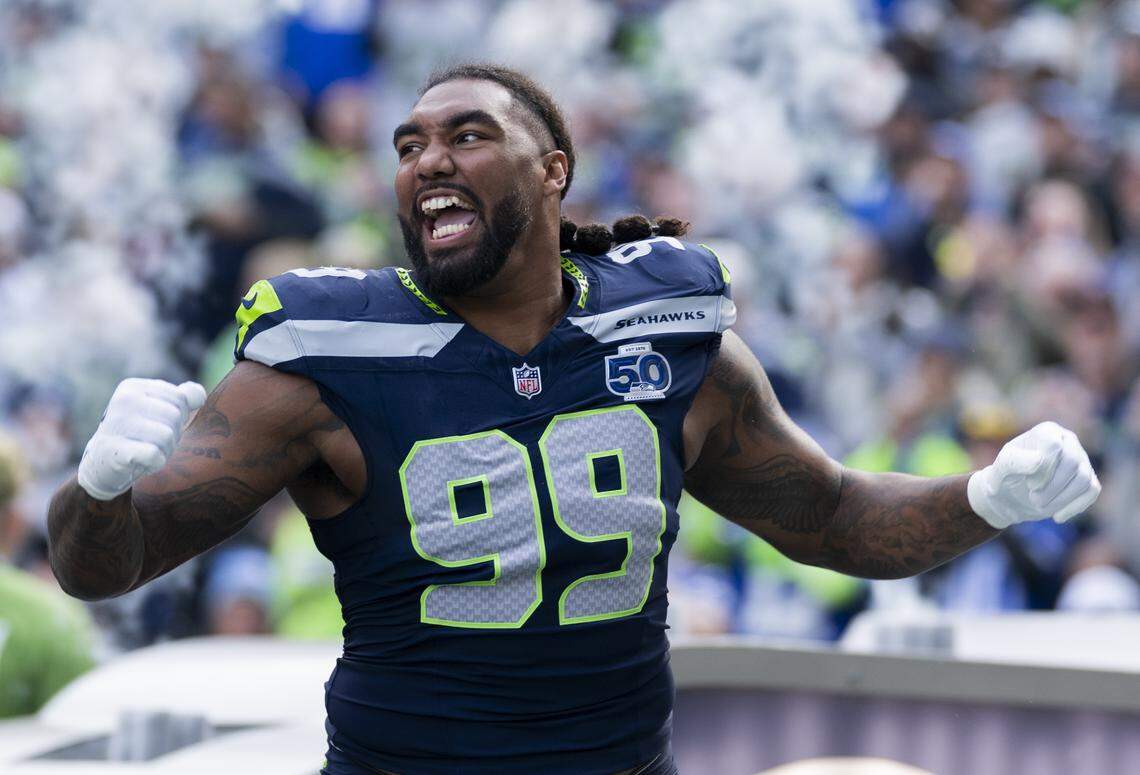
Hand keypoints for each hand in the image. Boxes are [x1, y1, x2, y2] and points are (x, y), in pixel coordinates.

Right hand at [77, 379, 206, 500]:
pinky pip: (154, 455)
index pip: (180, 398)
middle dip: (173, 435)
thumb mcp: (158, 411)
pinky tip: (142, 462)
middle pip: (175, 416)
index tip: (158, 425)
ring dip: (165, 450)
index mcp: (133, 387)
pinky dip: (155, 463)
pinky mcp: (115, 449)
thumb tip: (199, 396)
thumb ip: (181, 398)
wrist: (102, 464)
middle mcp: (123, 400)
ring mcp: (116, 423)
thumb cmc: (138, 436)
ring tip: (148, 452)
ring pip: (167, 436)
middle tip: (153, 443)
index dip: (178, 418)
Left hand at [967, 421, 1100, 529]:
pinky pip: (1092, 491)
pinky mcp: (1088, 479)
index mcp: (1047, 431)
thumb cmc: (1006, 476)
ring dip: (1061, 498)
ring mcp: (1081, 459)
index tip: (1030, 483)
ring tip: (1039, 506)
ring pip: (1084, 478)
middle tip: (1034, 499)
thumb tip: (1039, 461)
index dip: (1045, 467)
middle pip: (1072, 462)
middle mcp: (1068, 441)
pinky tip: (1057, 516)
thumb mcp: (1001, 468)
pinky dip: (1075, 506)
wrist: (1011, 495)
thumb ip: (1015, 461)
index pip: (1054, 445)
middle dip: (1053, 486)